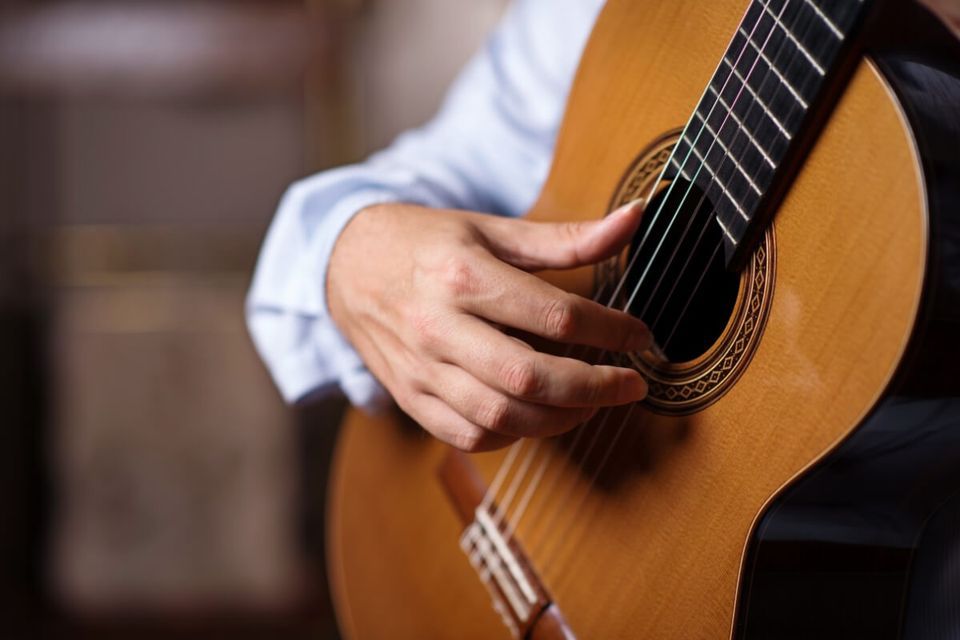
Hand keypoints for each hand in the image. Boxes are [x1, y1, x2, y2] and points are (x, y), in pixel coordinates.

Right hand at [327, 201, 651, 451]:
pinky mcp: (410, 397)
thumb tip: (636, 219)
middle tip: (631, 385)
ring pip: (501, 416)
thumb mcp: (492, 229)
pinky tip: (537, 416)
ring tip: (590, 401)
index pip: (554, 315)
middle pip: (529, 377)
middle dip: (595, 388)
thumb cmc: (425, 242)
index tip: (640, 335)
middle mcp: (438, 327)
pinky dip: (513, 436)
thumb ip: (565, 237)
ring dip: (560, 419)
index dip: (611, 330)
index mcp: (463, 275)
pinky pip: (468, 436)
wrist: (346, 265)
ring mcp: (420, 369)